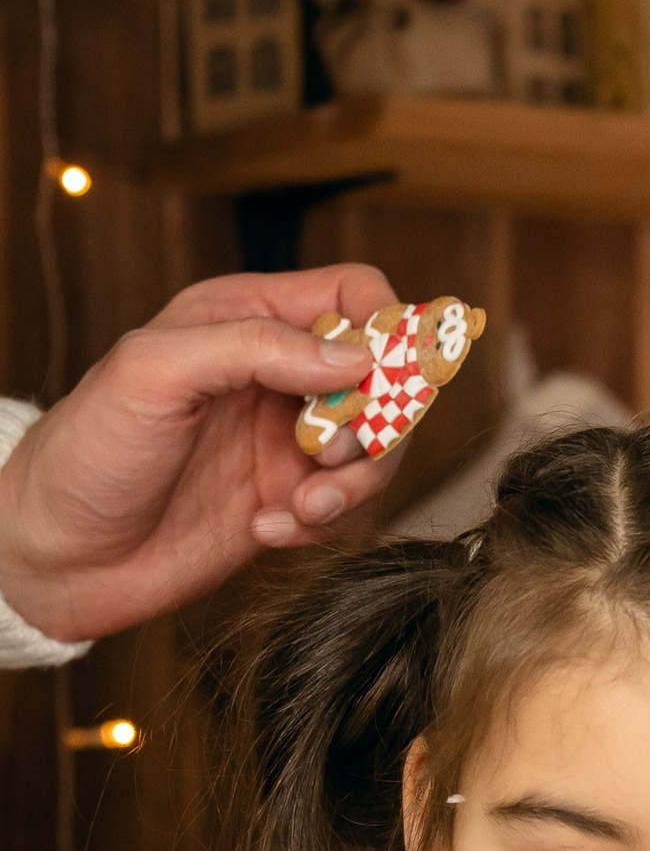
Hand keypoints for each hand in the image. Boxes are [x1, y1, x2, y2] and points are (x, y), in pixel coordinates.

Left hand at [0, 263, 406, 643]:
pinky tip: (268, 532)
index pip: (351, 294)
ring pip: (375, 450)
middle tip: (326, 457)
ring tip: (302, 510)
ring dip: (354, 486)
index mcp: (243, 317)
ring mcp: (284, 440)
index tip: (379, 378)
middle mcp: (275, 374)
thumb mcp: (157, 372)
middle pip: (384, 379)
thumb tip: (354, 358)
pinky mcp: (288, 501)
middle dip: (375, 425)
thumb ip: (255, 347)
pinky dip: (324, 525)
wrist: (63, 555)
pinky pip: (347, 508)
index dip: (385, 328)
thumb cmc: (89, 451)